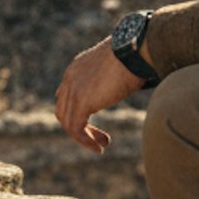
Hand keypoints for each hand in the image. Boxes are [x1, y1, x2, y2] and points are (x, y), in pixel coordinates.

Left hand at [55, 37, 143, 151]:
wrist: (134, 50)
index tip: (94, 122)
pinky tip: (99, 148)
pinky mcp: (81, 102)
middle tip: (100, 138)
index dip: (77, 112)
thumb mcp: (117, 67)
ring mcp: (73, 89)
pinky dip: (85, 140)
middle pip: (63, 110)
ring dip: (83, 138)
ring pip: (68, 122)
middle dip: (78, 127)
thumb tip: (131, 84)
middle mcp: (70, 78)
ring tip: (101, 146)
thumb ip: (114, 79)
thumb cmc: (135, 56)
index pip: (66, 95)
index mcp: (77, 68)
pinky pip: (76, 128)